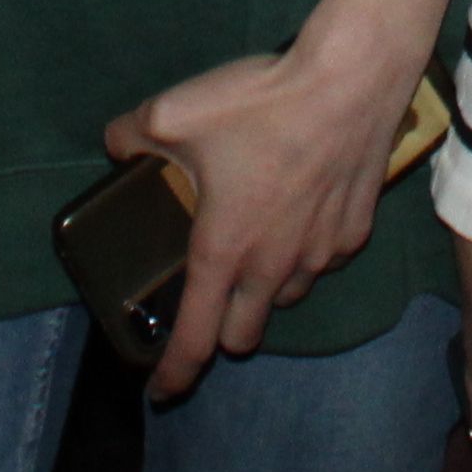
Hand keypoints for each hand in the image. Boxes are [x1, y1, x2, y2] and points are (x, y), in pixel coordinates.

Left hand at [104, 36, 417, 403]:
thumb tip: (117, 147)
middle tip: (208, 300)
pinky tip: (298, 212)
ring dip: (263, 289)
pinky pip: (321, 261)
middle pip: (243, 336)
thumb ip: (131, 136)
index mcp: (222, 251)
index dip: (174, 373)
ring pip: (285, 297)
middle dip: (220, 333)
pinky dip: (303, 252)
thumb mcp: (173, 113)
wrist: (348, 80)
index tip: (161, 391)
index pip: (195, 338)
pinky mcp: (354, 233)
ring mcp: (319, 254)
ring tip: (254, 243)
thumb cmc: (259, 103)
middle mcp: (272, 267)